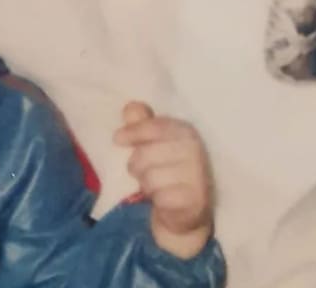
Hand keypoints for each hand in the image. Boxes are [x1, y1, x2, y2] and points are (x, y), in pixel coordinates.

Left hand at [114, 101, 213, 258]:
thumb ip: (142, 124)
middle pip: (145, 154)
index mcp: (186, 132)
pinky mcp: (195, 199)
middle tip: (143, 171)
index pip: (155, 126)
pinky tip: (163, 198)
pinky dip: (156, 198)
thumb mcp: (155, 143)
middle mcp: (195, 150)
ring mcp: (197, 176)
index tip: (118, 139)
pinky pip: (159, 196)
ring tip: (155, 185)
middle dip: (137, 165)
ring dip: (146, 184)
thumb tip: (130, 108)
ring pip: (150, 177)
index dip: (133, 132)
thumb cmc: (167, 169)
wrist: (189, 207)